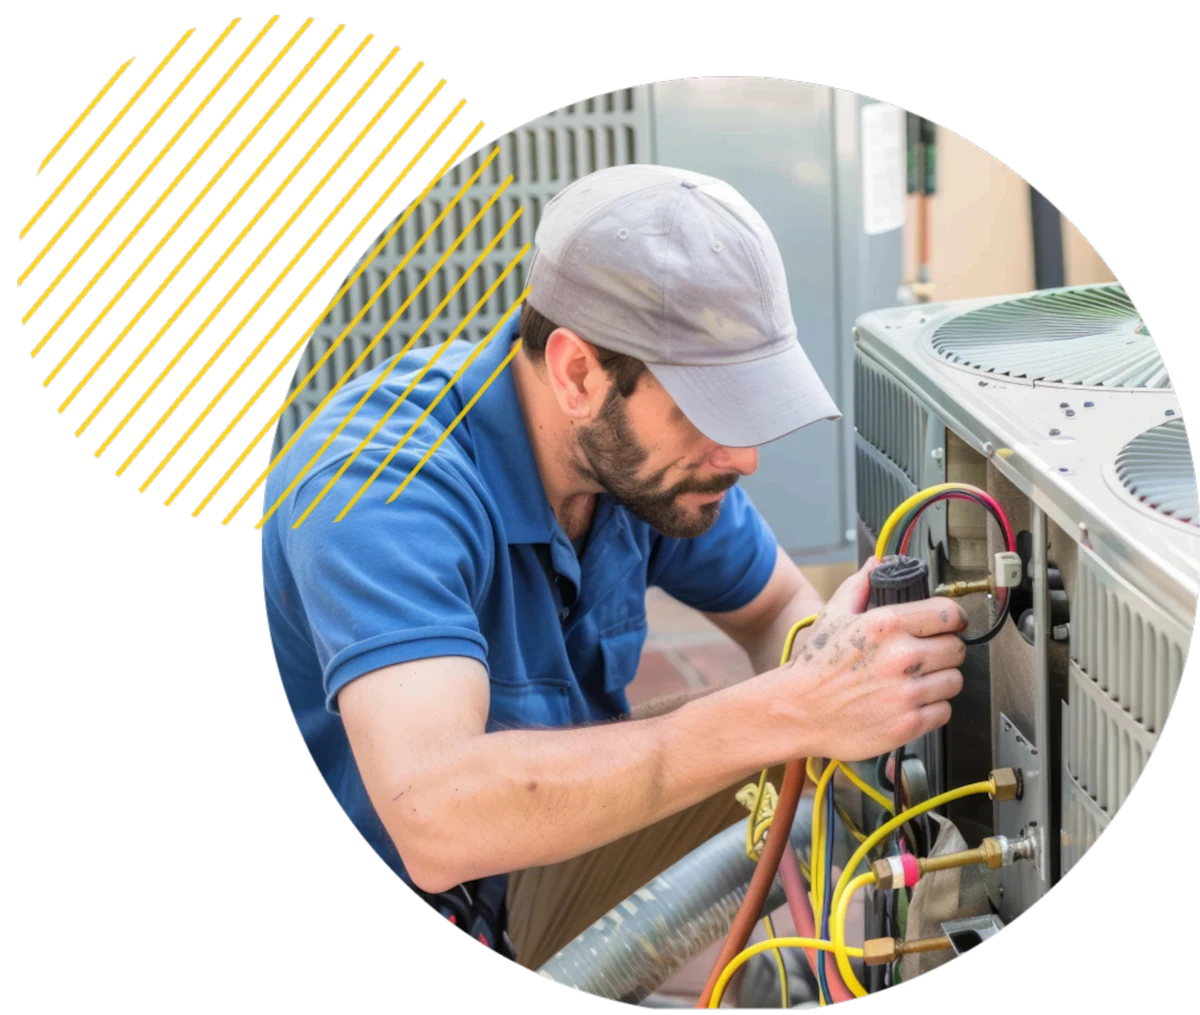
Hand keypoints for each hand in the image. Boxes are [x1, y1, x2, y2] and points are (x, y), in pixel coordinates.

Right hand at [776, 557, 967, 761]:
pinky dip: (931, 709)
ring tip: (914, 680)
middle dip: (945, 650)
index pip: (949, 614)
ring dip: (939, 680)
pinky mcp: (908, 724)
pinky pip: (944, 711)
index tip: (950, 625)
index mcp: (886, 625)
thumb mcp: (834, 616)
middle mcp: (901, 657)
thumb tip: (876, 564)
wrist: (798, 711)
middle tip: (926, 656)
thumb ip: (860, 586)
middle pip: (957, 649)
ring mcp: (906, 693)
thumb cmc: (816, 666)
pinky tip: (909, 703)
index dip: (953, 619)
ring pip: (954, 681)